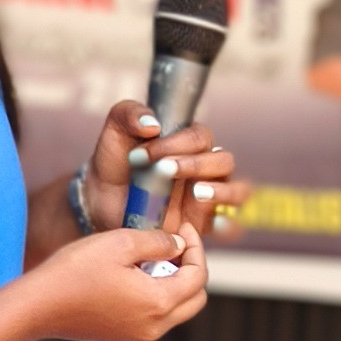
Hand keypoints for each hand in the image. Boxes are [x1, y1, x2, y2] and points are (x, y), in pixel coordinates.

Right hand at [23, 221, 208, 340]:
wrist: (36, 307)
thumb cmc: (76, 271)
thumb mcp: (121, 243)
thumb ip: (159, 242)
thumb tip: (179, 245)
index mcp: (159, 303)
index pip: (199, 276)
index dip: (196, 247)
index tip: (183, 227)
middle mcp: (155, 327)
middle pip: (195, 298)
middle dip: (191, 268)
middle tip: (174, 243)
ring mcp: (139, 337)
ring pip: (177, 310)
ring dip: (175, 283)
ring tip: (152, 257)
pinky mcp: (124, 338)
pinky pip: (156, 318)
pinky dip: (157, 296)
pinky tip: (135, 275)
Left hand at [81, 100, 250, 234]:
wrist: (103, 203)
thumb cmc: (115, 164)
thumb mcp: (114, 133)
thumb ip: (128, 114)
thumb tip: (152, 124)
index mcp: (190, 143)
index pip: (200, 137)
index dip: (175, 143)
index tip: (142, 155)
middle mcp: (206, 168)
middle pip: (224, 161)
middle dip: (196, 165)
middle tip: (164, 171)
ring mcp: (208, 198)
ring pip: (238, 191)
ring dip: (222, 191)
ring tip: (197, 194)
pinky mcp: (202, 225)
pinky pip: (230, 226)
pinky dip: (227, 225)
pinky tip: (210, 225)